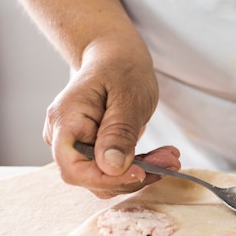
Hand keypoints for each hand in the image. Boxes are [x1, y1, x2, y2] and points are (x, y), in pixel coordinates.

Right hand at [42, 40, 177, 197]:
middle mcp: (64, 138)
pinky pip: (114, 170)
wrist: (116, 57)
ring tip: (171, 158)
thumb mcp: (128, 96)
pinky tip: (163, 157)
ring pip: (106, 177)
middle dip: (132, 175)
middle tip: (171, 162)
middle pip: (92, 177)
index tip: (140, 172)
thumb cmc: (120, 68)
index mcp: (65, 121)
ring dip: (141, 173)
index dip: (105, 178)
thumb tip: (111, 168)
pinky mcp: (94, 151)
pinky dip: (140, 166)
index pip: (74, 168)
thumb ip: (119, 132)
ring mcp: (78, 146)